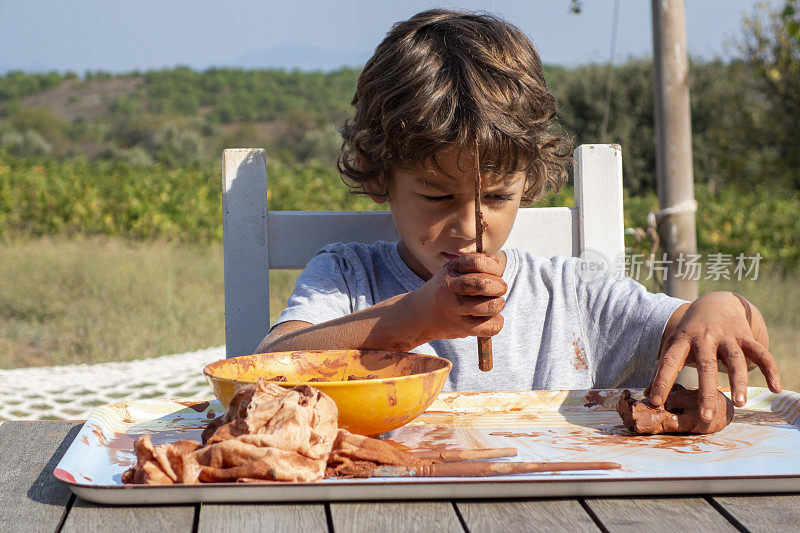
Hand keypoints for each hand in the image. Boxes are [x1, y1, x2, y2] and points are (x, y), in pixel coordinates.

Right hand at [408, 252, 506, 341]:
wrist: (419, 314)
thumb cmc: (444, 289)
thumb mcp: (453, 270)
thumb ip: (474, 263)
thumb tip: (496, 261)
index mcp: (450, 271)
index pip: (478, 262)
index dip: (493, 267)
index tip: (495, 272)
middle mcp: (450, 288)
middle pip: (484, 285)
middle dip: (499, 286)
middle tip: (499, 289)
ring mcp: (454, 309)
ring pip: (490, 306)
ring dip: (498, 304)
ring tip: (495, 304)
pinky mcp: (460, 328)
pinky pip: (489, 327)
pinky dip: (497, 323)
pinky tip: (492, 319)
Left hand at [648, 291, 781, 421]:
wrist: (715, 302)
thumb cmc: (691, 333)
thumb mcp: (674, 345)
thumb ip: (662, 370)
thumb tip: (647, 396)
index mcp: (682, 341)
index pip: (669, 362)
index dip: (661, 381)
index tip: (656, 402)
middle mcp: (705, 337)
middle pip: (706, 366)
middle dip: (705, 392)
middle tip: (705, 417)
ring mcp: (727, 336)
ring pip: (735, 360)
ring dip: (738, 382)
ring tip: (739, 404)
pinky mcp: (746, 336)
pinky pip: (761, 354)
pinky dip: (770, 370)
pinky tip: (775, 389)